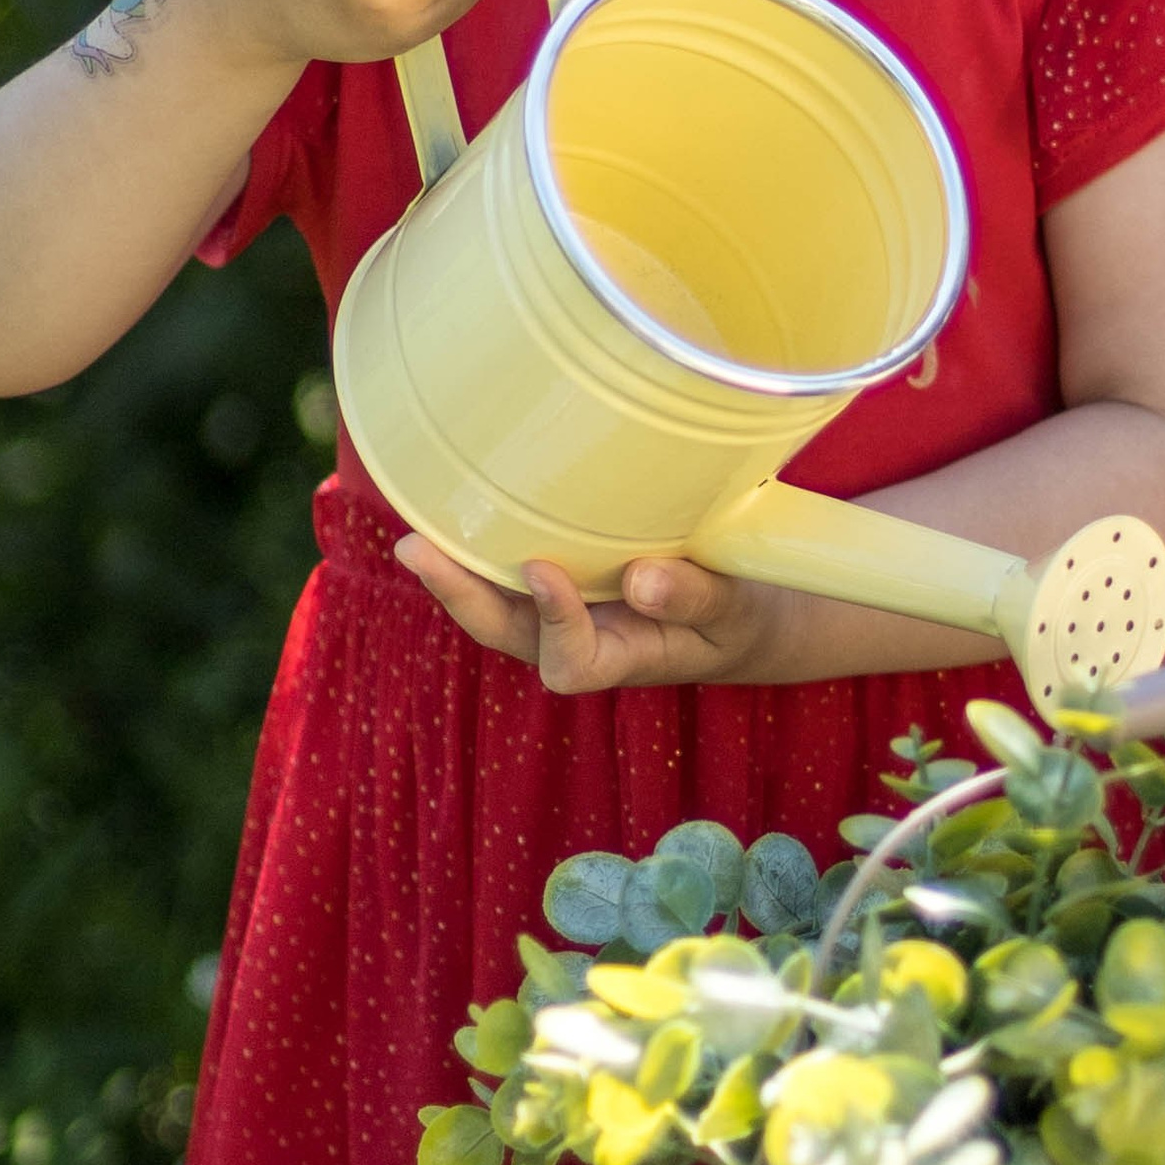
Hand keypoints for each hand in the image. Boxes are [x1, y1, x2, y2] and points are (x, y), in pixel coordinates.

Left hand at [393, 538, 785, 690]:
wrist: (747, 617)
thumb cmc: (743, 616)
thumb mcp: (736, 611)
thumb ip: (695, 599)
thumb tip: (643, 581)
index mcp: (622, 658)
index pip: (569, 661)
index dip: (552, 622)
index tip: (544, 570)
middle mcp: (581, 639)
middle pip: (505, 632)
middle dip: (460, 594)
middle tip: (417, 548)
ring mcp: (567, 609)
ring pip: (497, 601)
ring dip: (457, 569)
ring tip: (416, 527)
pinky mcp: (566, 575)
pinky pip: (511, 568)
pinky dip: (484, 543)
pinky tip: (459, 503)